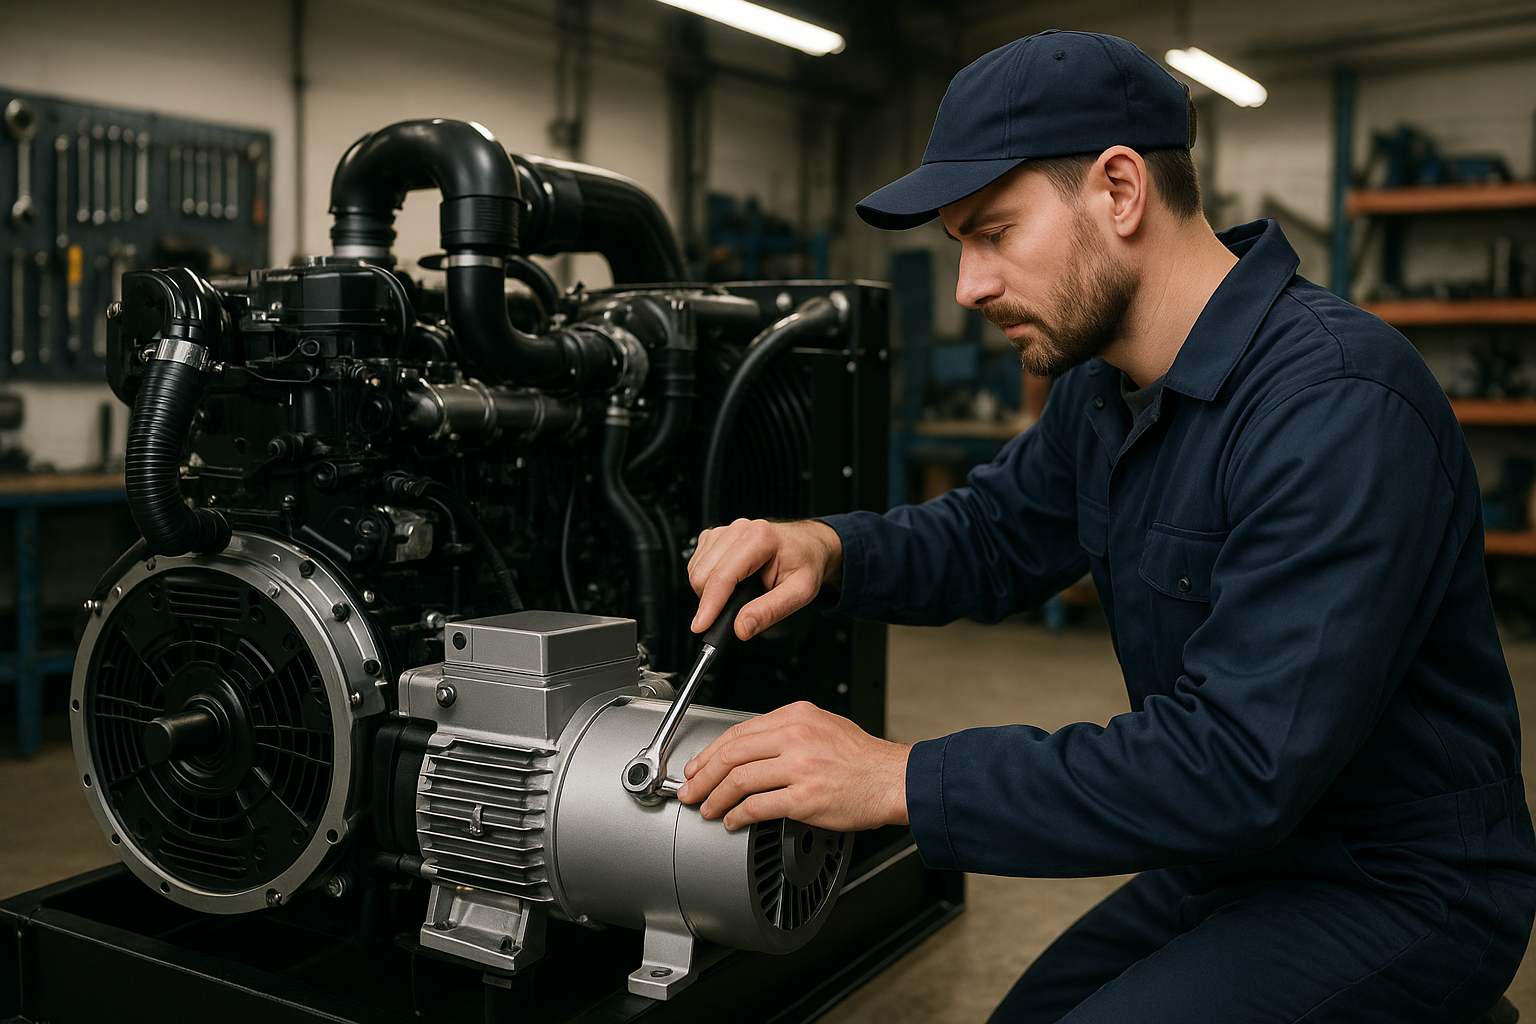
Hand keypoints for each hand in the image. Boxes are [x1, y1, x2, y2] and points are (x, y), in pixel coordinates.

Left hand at [676, 700, 910, 831]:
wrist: (892, 779)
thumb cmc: (861, 757)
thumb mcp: (823, 725)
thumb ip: (786, 731)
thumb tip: (748, 750)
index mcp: (796, 716)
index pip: (739, 732)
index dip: (710, 752)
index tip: (697, 766)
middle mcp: (796, 737)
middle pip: (732, 755)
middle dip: (702, 775)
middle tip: (689, 790)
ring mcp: (800, 768)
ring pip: (740, 780)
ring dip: (715, 797)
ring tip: (707, 808)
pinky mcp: (805, 798)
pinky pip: (759, 806)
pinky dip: (738, 815)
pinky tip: (733, 820)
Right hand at [688, 519, 843, 639]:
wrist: (808, 546)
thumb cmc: (805, 563)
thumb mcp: (800, 592)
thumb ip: (770, 611)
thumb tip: (741, 628)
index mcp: (759, 538)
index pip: (722, 576)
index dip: (709, 605)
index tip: (701, 625)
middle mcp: (739, 530)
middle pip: (703, 574)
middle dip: (710, 601)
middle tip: (732, 614)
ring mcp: (725, 531)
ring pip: (695, 569)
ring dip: (707, 591)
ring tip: (735, 596)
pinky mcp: (716, 537)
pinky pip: (696, 564)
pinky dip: (705, 581)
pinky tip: (727, 584)